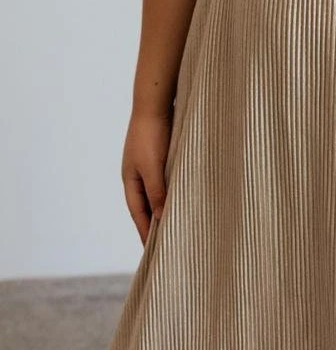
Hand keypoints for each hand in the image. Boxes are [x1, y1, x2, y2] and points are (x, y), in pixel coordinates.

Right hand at [120, 109, 173, 246]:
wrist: (155, 101)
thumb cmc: (151, 136)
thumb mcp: (153, 168)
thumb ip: (158, 194)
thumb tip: (162, 220)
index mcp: (130, 181)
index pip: (139, 214)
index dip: (146, 232)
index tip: (153, 254)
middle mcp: (138, 174)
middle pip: (147, 205)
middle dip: (156, 224)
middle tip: (167, 245)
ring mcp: (150, 163)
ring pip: (159, 192)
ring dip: (166, 206)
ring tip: (179, 224)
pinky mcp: (162, 153)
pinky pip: (168, 178)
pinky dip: (174, 190)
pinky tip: (185, 195)